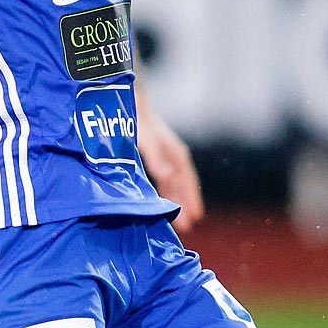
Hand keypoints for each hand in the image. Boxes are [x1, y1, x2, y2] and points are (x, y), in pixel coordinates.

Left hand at [136, 102, 204, 232]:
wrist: (132, 102)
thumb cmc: (139, 121)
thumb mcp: (147, 140)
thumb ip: (156, 158)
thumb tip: (167, 176)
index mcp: (175, 153)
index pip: (186, 180)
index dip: (190, 197)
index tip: (195, 216)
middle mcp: (174, 155)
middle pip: (182, 183)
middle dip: (186, 203)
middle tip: (188, 226)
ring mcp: (166, 154)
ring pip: (175, 181)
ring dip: (178, 199)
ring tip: (180, 219)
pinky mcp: (156, 154)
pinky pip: (167, 176)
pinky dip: (168, 189)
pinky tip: (166, 198)